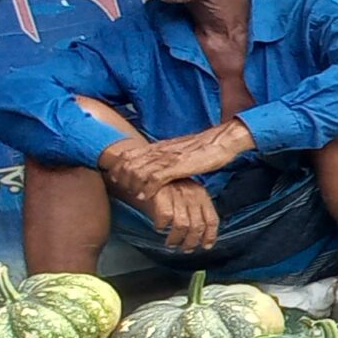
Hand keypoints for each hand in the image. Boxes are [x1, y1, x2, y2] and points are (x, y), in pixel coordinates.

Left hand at [102, 122, 252, 198]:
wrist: (221, 141)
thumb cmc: (204, 148)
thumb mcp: (179, 150)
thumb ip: (166, 156)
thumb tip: (157, 164)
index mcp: (159, 146)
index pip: (129, 153)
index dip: (118, 166)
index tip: (116, 177)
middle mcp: (159, 150)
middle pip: (128, 162)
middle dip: (121, 177)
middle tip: (121, 189)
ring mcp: (167, 157)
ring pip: (138, 170)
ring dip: (132, 185)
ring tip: (133, 195)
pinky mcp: (177, 166)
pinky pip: (155, 178)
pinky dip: (147, 189)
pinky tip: (146, 197)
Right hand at [142, 180, 221, 252]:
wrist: (147, 170)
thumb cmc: (167, 186)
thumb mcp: (186, 195)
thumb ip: (194, 211)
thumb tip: (200, 234)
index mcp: (202, 195)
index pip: (212, 220)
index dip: (210, 236)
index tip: (206, 246)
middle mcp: (192, 195)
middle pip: (197, 227)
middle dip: (191, 242)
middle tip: (185, 249)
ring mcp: (177, 195)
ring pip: (182, 226)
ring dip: (176, 239)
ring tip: (171, 243)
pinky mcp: (162, 195)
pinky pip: (165, 218)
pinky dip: (162, 226)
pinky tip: (159, 228)